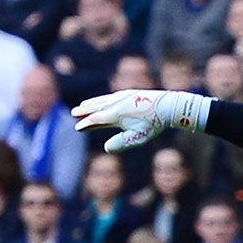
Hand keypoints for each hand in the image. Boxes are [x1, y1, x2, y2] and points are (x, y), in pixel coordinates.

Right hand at [73, 89, 210, 153]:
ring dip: (92, 103)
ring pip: (103, 100)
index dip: (86, 124)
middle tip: (74, 112)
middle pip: (96, 107)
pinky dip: (103, 98)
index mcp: (115, 115)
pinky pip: (111, 96)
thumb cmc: (153, 124)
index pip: (95, 119)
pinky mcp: (130, 93)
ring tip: (84, 105)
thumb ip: (121, 143)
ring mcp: (123, 97)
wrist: (168, 106)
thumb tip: (107, 148)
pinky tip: (103, 100)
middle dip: (84, 110)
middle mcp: (116, 104)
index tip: (78, 128)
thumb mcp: (137, 137)